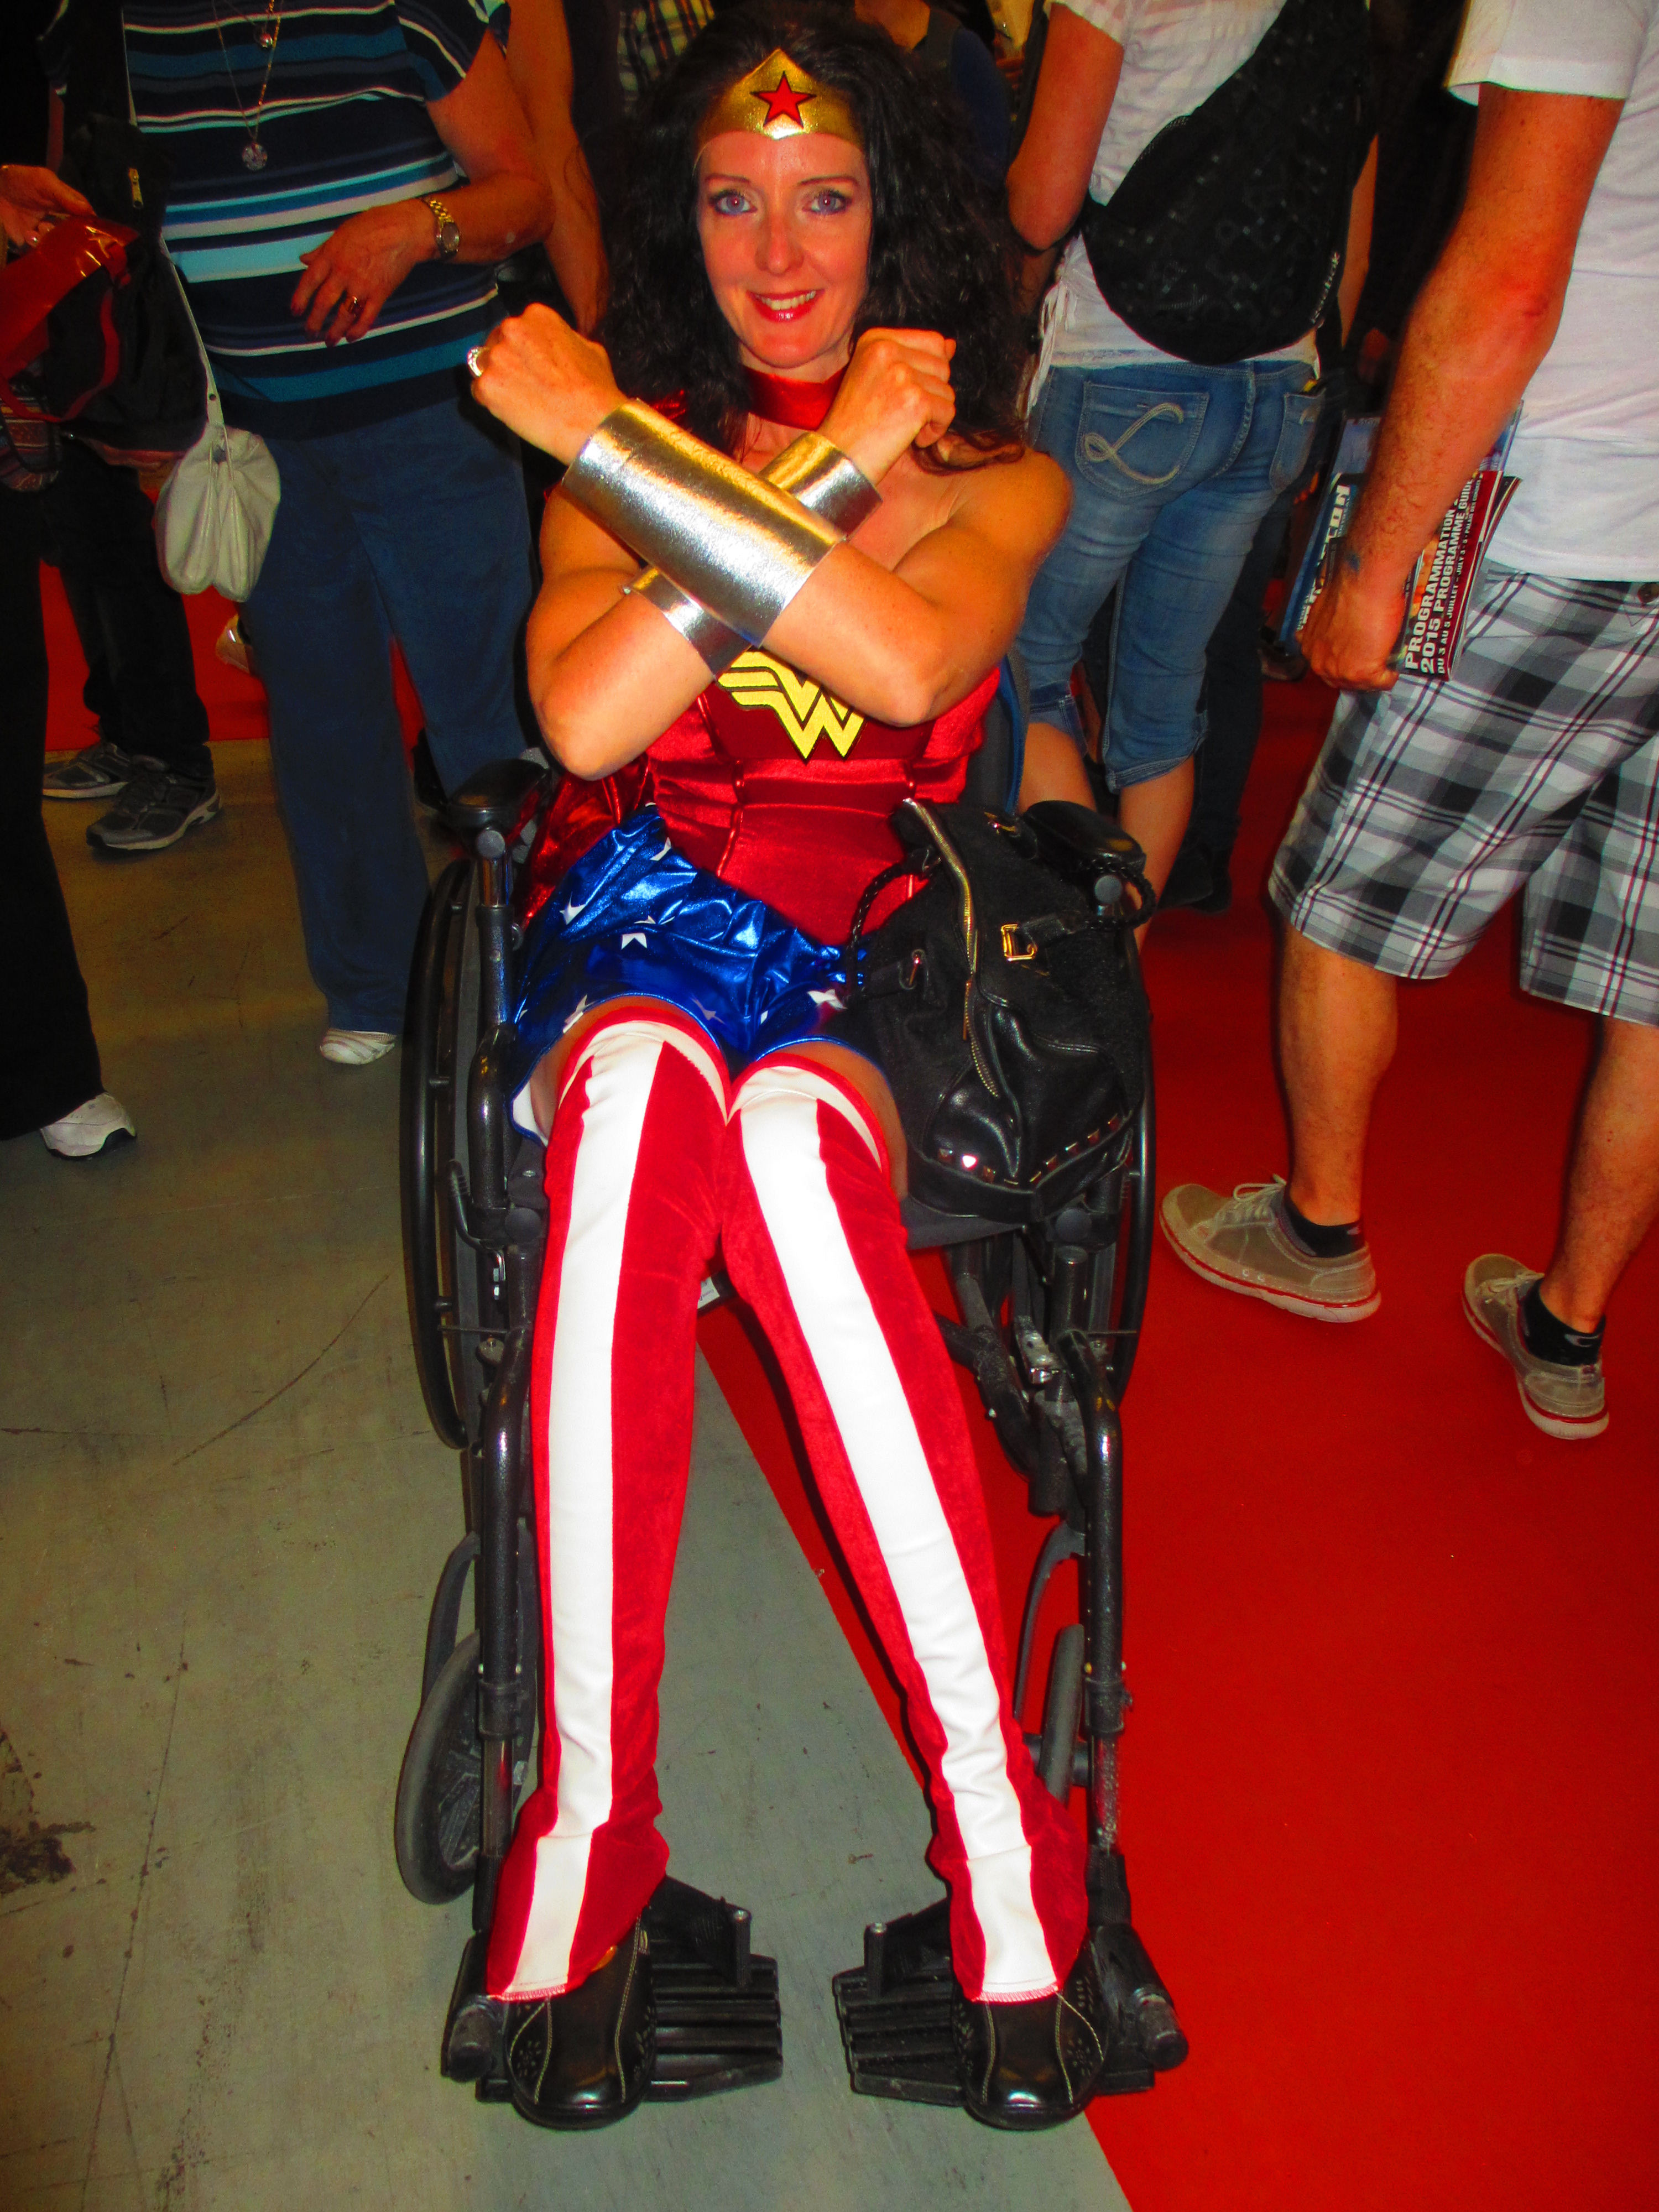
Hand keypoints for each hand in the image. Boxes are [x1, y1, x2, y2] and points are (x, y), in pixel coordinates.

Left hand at [0, 164, 92, 249]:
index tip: (90, 231)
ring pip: (59, 249)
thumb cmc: (20, 180)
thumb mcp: (45, 181)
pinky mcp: (31, 246)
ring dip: (51, 239)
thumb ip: (66, 195)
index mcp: (68, 210)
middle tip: (57, 226)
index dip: (89, 228)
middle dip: (69, 237)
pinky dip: (36, 246)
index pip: (86, 222)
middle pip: (75, 240)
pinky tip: (28, 234)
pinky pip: (41, 254)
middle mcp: (60, 226)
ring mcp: (46, 237)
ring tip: (39, 228)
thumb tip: (90, 212)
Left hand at [291, 202, 428, 343]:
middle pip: (324, 302)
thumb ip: (322, 249)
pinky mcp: (380, 294)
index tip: (295, 312)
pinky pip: (366, 318)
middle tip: (309, 333)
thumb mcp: (342, 232)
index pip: (310, 280)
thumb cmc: (373, 225)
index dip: (300, 298)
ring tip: (329, 342)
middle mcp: (344, 272)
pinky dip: (357, 331)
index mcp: (332, 255)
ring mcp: (363, 285)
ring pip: (344, 315)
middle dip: (315, 321)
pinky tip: (350, 338)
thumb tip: (305, 259)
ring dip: (334, 332)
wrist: (405, 231)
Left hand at [467, 304, 622, 460]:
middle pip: (495, 344)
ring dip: (497, 381)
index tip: (530, 365)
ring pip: (483, 367)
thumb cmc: (595, 389)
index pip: (515, 329)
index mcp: (537, 316)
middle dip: (505, 362)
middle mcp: (512, 329)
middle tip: (523, 385)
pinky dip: (491, 403)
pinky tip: (513, 411)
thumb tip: (562, 345)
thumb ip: (565, 340)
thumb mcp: (589, 349)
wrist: (590, 422)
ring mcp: (497, 357)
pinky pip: (479, 392)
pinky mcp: (486, 385)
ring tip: (519, 400)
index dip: (521, 350)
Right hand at [820, 327, 956, 483]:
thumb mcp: (878, 378)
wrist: (838, 458)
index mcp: (875, 339)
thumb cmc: (855, 425)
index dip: (930, 372)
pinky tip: (911, 439)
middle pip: (943, 366)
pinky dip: (935, 432)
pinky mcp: (916, 401)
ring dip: (932, 416)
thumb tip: (951, 345)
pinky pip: (948, 412)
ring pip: (947, 391)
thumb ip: (914, 357)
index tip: (904, 395)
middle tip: (901, 414)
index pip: (932, 341)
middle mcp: (887, 350)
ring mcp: (902, 374)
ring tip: (902, 427)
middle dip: (931, 395)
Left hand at [1302, 549, 1404, 691]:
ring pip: (1361, 685)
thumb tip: (1329, 627)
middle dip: (1358, 674)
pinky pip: (1382, 683)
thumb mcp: (1324, 609)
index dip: (1344, 663)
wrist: (1364, 584)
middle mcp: (1319, 664)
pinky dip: (1391, 676)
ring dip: (1375, 676)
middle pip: (1342, 681)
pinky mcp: (1362, 673)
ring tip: (1386, 664)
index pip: (1326, 667)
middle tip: (1374, 663)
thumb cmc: (1349, 589)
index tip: (1357, 657)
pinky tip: (1395, 667)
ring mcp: (1340, 671)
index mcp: (1309, 648)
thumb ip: (1323, 625)